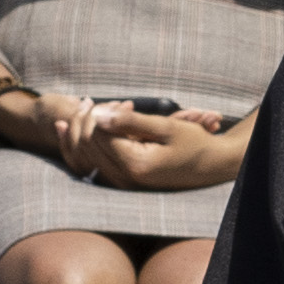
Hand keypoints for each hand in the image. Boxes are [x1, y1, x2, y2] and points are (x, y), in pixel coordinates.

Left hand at [64, 99, 246, 192]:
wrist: (211, 166)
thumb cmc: (194, 144)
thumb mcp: (166, 127)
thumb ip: (130, 122)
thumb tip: (97, 114)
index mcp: (135, 164)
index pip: (99, 135)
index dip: (101, 113)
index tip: (120, 102)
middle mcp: (125, 178)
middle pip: (88, 146)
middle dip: (85, 119)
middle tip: (89, 100)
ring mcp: (122, 183)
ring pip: (85, 156)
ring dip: (80, 130)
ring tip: (83, 108)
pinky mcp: (123, 181)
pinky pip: (91, 165)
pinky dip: (81, 145)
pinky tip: (72, 128)